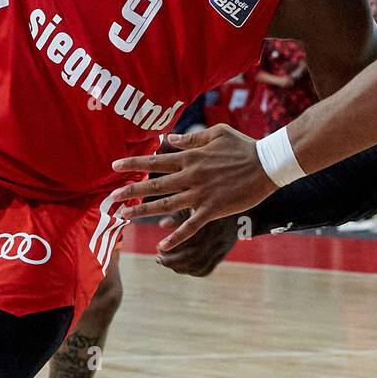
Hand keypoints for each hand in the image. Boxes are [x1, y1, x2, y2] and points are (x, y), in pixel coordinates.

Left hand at [108, 125, 276, 251]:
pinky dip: (175, 236)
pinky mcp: (212, 209)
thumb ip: (192, 137)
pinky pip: (190, 226)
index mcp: (190, 157)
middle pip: (154, 185)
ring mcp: (200, 194)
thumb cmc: (243, 145)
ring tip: (124, 217)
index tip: (115, 167)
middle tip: (110, 198)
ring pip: (166, 205)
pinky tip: (161, 244)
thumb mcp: (217, 133)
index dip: (134, 164)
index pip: (156, 160)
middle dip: (130, 191)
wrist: (267, 164)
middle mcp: (190, 176)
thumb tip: (169, 139)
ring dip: (143, 212)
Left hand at [153, 211, 237, 275]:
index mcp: (209, 222)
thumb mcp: (195, 203)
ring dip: (180, 267)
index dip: (170, 246)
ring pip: (199, 265)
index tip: (158, 248)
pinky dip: (192, 272)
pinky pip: (207, 269)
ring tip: (167, 263)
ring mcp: (221, 247)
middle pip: (192, 256)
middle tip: (159, 258)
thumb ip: (179, 215)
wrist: (238, 203)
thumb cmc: (211, 200)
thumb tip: (161, 225)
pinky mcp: (222, 254)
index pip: (187, 240)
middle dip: (172, 261)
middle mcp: (216, 236)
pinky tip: (181, 267)